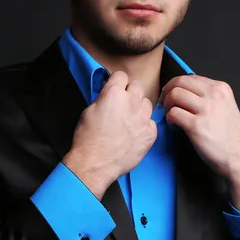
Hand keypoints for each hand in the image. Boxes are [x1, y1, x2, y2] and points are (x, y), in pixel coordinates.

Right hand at [63, 71, 156, 199]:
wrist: (95, 164)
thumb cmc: (88, 140)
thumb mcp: (89, 111)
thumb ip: (103, 98)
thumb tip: (109, 95)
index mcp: (114, 93)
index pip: (121, 75)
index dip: (117, 82)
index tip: (116, 88)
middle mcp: (131, 102)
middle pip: (137, 85)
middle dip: (130, 92)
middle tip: (123, 103)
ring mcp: (143, 118)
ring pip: (147, 103)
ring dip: (139, 108)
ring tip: (129, 120)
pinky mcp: (150, 133)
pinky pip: (151, 122)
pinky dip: (144, 126)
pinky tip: (134, 134)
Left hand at [159, 75, 239, 212]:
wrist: (238, 157)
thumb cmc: (229, 136)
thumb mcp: (225, 106)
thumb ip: (208, 96)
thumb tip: (183, 91)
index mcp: (221, 88)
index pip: (189, 77)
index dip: (175, 85)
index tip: (170, 95)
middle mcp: (214, 95)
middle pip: (179, 83)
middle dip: (167, 92)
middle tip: (164, 104)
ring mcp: (206, 109)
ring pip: (174, 95)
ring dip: (167, 106)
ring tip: (170, 116)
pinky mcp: (196, 125)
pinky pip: (173, 113)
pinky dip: (169, 119)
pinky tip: (174, 126)